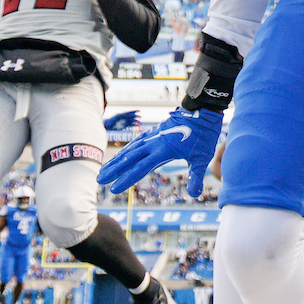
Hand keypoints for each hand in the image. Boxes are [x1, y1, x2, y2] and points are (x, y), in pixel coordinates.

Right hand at [97, 108, 221, 196]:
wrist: (203, 109)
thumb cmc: (204, 133)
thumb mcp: (202, 157)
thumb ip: (196, 176)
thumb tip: (194, 194)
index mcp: (162, 150)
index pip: (140, 168)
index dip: (126, 180)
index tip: (114, 190)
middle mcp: (153, 142)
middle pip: (129, 158)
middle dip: (113, 170)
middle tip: (99, 180)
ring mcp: (153, 135)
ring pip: (130, 149)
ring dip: (116, 160)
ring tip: (104, 169)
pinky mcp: (155, 131)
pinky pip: (136, 142)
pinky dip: (127, 149)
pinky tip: (122, 154)